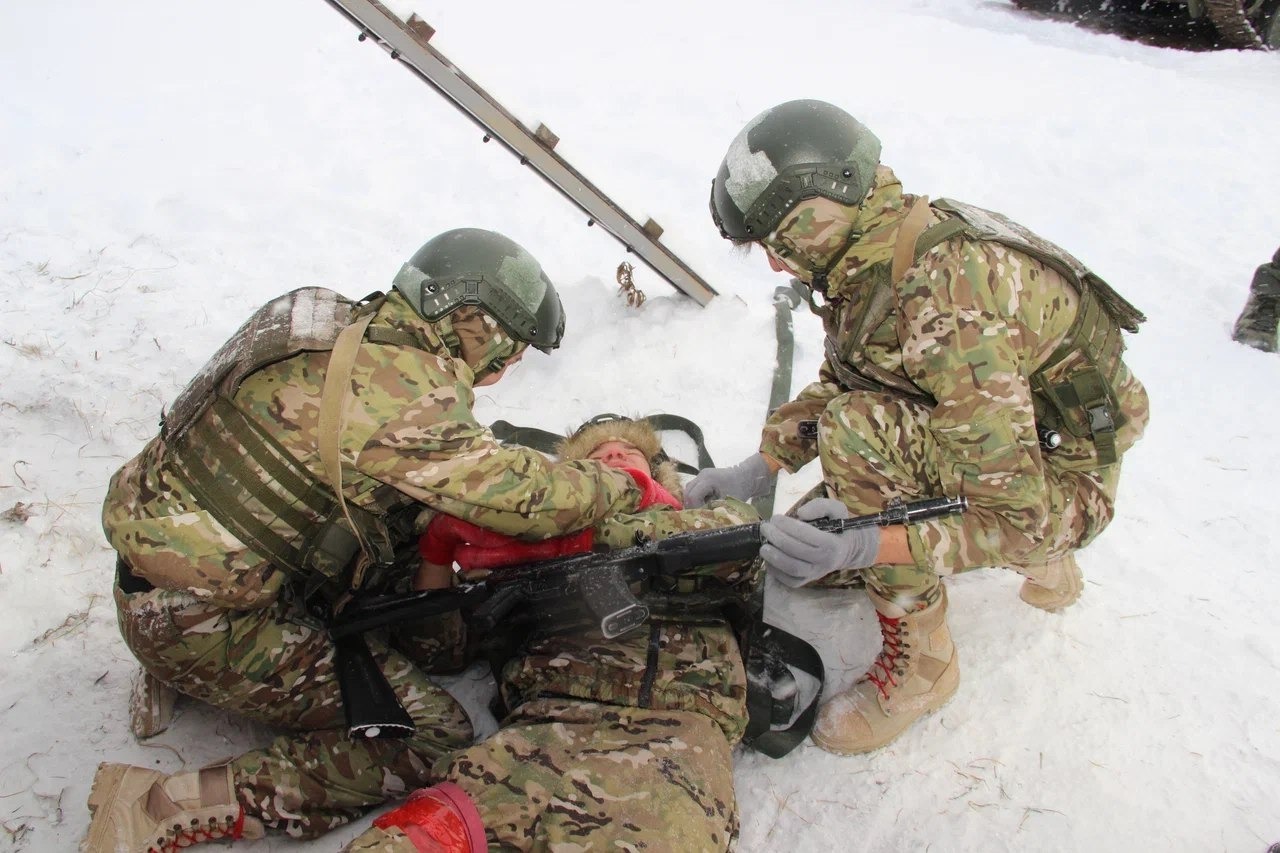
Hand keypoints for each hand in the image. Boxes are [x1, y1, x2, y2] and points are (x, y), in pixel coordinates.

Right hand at [683, 453, 772, 507]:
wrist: (746, 476)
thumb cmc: (740, 489)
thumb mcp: (728, 503)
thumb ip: (714, 510)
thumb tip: (703, 520)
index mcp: (708, 479)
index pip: (692, 496)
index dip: (694, 508)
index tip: (702, 516)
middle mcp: (702, 475)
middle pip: (687, 492)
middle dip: (691, 506)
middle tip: (699, 515)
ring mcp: (701, 474)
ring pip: (688, 490)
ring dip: (692, 501)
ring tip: (702, 509)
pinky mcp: (702, 477)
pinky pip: (693, 488)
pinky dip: (696, 497)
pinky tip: (704, 503)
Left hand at [760, 498, 879, 587]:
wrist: (846, 550)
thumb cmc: (839, 527)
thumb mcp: (836, 509)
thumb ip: (820, 506)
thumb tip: (800, 513)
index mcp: (832, 543)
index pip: (807, 535)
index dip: (788, 526)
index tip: (775, 518)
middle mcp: (825, 561)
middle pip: (796, 552)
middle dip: (777, 538)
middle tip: (765, 528)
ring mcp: (815, 574)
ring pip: (792, 569)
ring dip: (774, 557)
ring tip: (763, 546)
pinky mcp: (807, 581)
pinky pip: (789, 581)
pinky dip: (775, 571)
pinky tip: (769, 558)